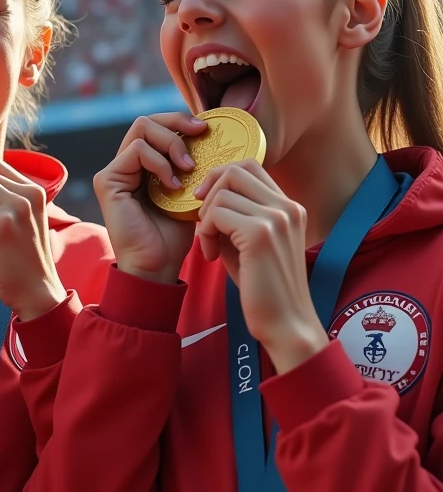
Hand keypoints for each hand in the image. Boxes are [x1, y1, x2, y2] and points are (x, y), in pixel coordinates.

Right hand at [93, 113, 207, 283]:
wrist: (157, 265)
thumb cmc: (174, 235)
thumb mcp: (190, 192)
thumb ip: (191, 166)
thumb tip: (212, 137)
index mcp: (143, 165)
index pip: (157, 126)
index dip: (180, 121)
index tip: (206, 129)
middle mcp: (125, 164)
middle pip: (147, 120)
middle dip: (177, 122)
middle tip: (200, 133)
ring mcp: (114, 171)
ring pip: (142, 128)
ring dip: (172, 143)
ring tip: (188, 168)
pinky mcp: (108, 180)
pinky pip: (137, 151)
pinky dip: (160, 162)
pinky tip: (173, 185)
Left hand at [195, 159, 327, 372]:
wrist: (286, 325)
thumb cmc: (264, 290)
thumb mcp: (250, 244)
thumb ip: (235, 217)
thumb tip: (207, 197)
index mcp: (289, 207)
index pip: (250, 166)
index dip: (221, 178)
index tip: (208, 204)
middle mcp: (287, 207)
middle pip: (236, 169)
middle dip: (210, 190)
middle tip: (203, 222)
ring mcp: (276, 218)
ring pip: (224, 191)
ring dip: (206, 216)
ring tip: (209, 245)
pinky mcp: (260, 234)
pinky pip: (218, 213)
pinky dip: (206, 232)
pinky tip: (211, 256)